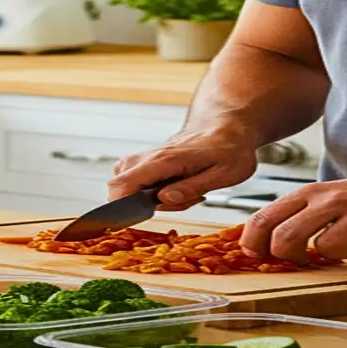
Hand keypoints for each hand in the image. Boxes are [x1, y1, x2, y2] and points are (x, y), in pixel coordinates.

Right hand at [106, 128, 259, 211]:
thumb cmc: (229, 148)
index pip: (124, 183)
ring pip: (127, 184)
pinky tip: (177, 190)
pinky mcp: (150, 161)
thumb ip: (192, 187)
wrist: (228, 126)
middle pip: (118, 185)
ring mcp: (148, 158)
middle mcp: (151, 157)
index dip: (117, 206)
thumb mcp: (224, 173)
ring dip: (150, 200)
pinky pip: (138, 181)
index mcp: (166, 160)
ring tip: (184, 195)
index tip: (128, 221)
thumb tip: (163, 199)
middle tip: (178, 202)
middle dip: (140, 207)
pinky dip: (153, 193)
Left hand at [241, 164, 346, 261]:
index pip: (266, 217)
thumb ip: (308, 216)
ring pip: (326, 246)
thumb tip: (272, 245)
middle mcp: (334, 196)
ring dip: (337, 256)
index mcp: (315, 191)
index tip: (260, 258)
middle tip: (306, 261)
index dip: (254, 243)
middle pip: (286, 236)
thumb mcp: (338, 199)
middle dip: (289, 258)